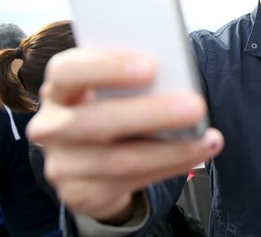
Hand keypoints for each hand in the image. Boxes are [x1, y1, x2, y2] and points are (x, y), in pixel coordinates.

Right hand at [27, 48, 223, 221]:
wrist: (92, 159)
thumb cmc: (113, 107)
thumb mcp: (117, 89)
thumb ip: (136, 81)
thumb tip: (178, 80)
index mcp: (60, 88)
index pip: (68, 71)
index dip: (107, 67)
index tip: (151, 66)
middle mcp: (52, 125)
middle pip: (95, 121)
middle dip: (152, 113)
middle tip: (196, 106)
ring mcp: (62, 165)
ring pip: (119, 160)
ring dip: (172, 150)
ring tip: (208, 138)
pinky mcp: (81, 193)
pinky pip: (130, 183)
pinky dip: (170, 167)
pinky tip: (196, 154)